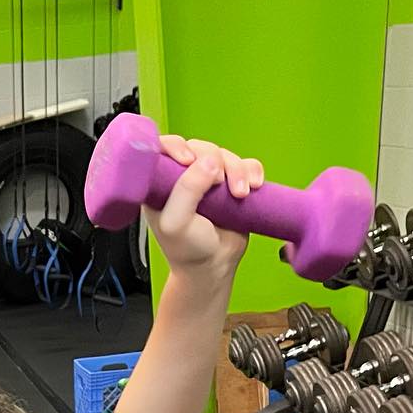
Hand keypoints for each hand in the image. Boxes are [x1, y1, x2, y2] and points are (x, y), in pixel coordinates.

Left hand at [143, 136, 262, 280]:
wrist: (214, 266)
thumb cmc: (187, 249)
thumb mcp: (176, 224)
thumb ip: (186, 191)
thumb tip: (209, 161)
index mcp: (159, 184)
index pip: (161, 149)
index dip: (175, 146)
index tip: (187, 160)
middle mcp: (182, 177)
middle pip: (199, 148)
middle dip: (214, 161)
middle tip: (220, 184)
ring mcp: (208, 179)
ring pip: (225, 154)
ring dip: (237, 170)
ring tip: (241, 194)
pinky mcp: (231, 182)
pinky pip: (245, 163)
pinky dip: (252, 171)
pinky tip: (253, 187)